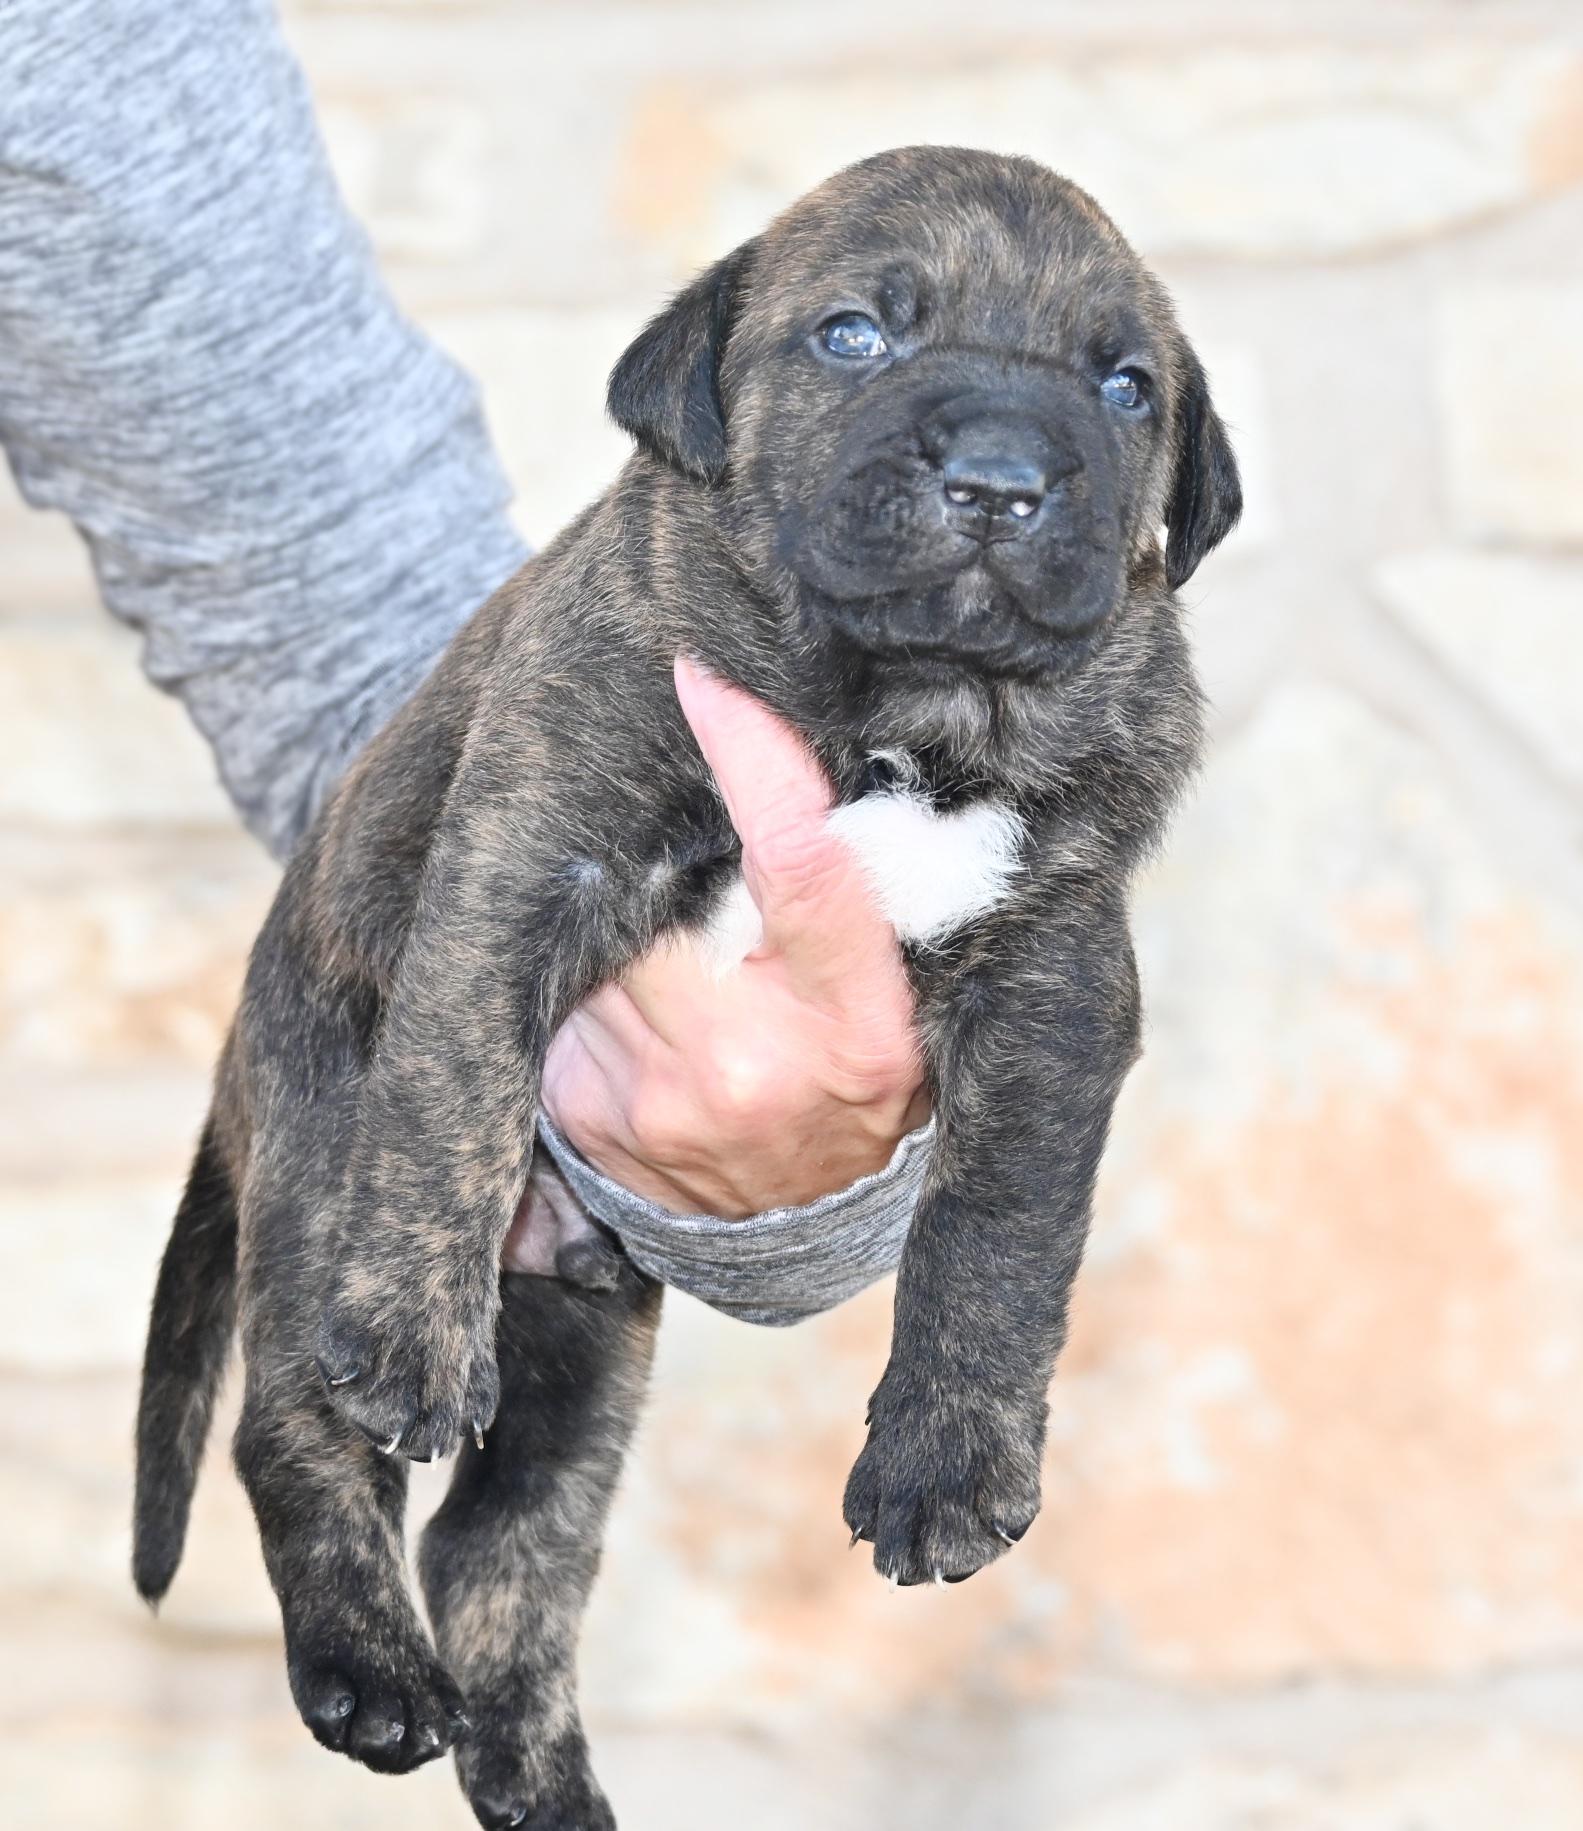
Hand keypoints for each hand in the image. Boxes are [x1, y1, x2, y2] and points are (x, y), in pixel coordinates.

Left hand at [532, 656, 928, 1220]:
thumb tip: (769, 760)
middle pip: (670, 892)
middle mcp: (755, 1067)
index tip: (704, 679)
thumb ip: (851, 906)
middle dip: (665, 860)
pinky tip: (633, 1010)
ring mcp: (662, 1100)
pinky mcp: (591, 1118)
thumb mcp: (894, 999)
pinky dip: (586, 984)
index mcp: (860, 1025)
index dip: (755, 762)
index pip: (804, 865)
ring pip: (600, 939)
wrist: (802, 1229)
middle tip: (676, 852)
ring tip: (674, 958)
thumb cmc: (859, 1080)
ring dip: (622, 924)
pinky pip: (558, 998)